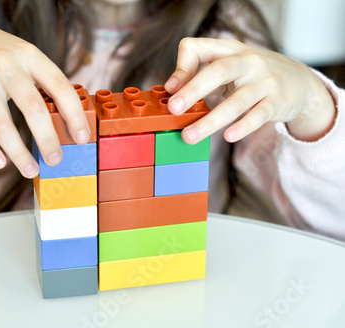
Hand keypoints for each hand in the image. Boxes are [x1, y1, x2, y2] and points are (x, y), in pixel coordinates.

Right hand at [0, 14, 90, 177]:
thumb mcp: (24, 56)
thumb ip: (44, 82)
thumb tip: (68, 121)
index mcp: (29, 56)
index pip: (59, 86)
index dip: (74, 114)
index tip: (82, 138)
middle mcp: (6, 66)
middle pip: (32, 107)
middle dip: (48, 139)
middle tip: (56, 160)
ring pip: (2, 124)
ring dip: (19, 153)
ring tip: (31, 170)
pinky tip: (0, 163)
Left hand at [165, 38, 335, 143]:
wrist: (301, 83)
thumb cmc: (254, 75)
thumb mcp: (230, 65)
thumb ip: (201, 73)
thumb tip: (171, 91)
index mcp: (229, 50)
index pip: (199, 48)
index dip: (182, 67)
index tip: (169, 89)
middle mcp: (248, 62)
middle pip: (218, 70)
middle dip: (193, 90)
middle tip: (173, 109)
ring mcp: (265, 81)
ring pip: (237, 101)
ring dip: (211, 120)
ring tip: (190, 136)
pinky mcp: (278, 101)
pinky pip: (259, 114)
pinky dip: (243, 126)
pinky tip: (228, 136)